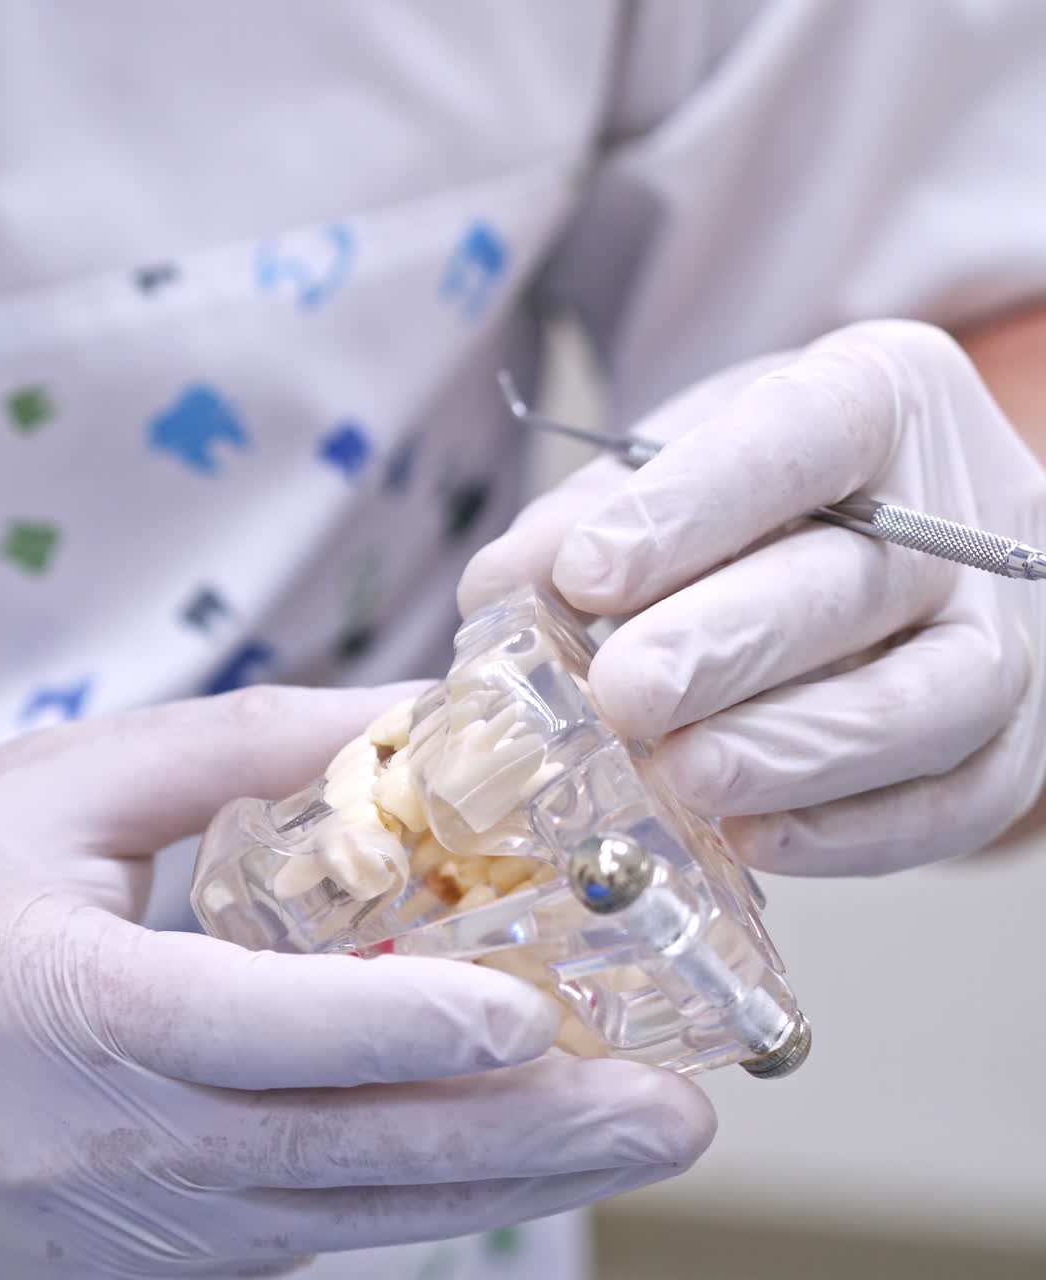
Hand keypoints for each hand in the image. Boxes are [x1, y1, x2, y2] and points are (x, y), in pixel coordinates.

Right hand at [0, 686, 712, 1278]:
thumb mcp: (65, 786)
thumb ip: (247, 748)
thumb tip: (412, 718)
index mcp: (46, 1003)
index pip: (243, 1028)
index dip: (390, 1025)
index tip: (529, 1012)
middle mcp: (92, 1147)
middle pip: (331, 1154)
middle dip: (517, 1136)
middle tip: (668, 1108)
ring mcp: (121, 1230)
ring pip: (340, 1213)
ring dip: (498, 1175)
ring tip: (636, 1127)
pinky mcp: (145, 1258)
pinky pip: (304, 1226)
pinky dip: (416, 1182)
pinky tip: (513, 1135)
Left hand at [462, 320, 1045, 874]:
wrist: (892, 536)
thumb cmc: (761, 496)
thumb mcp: (672, 462)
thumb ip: (587, 516)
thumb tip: (500, 590)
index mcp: (885, 399)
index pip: (804, 434)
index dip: (693, 508)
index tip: (587, 575)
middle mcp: (966, 515)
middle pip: (861, 579)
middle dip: (727, 645)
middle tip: (621, 695)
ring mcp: (1005, 636)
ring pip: (926, 703)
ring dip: (790, 752)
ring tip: (677, 777)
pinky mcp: (1007, 745)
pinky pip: (953, 804)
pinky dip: (845, 832)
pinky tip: (745, 837)